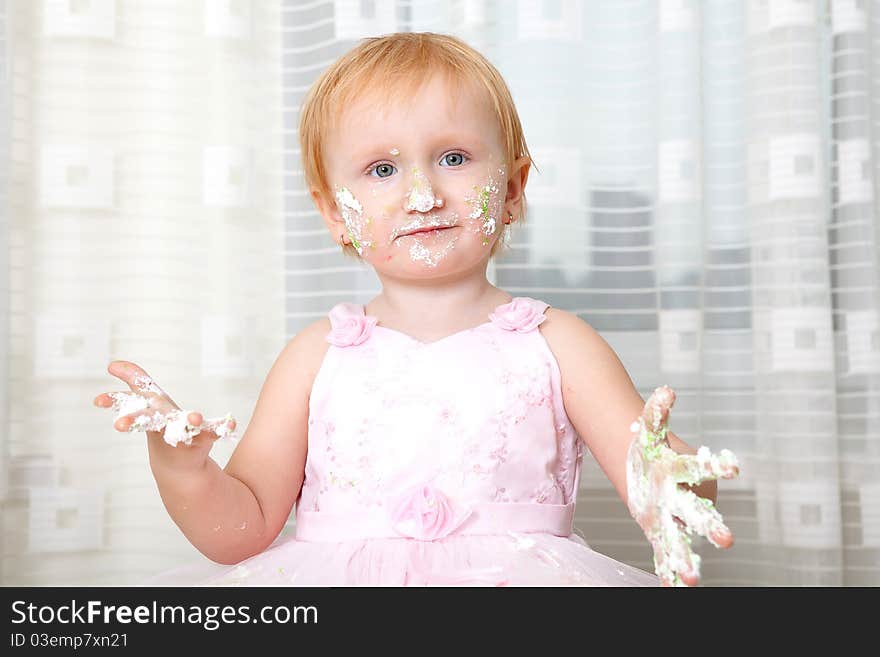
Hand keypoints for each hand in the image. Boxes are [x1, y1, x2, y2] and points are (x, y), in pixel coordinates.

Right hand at [93, 360, 236, 454]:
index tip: (97, 400)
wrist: (178, 467)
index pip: (130, 406)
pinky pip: (215, 432)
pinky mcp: (204, 439)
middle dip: (136, 421)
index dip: (115, 401)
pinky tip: (231, 422)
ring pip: (184, 430)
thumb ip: (135, 381)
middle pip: (150, 422)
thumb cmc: (162, 427)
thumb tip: (113, 363)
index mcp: (150, 416)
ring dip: (189, 423)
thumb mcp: (150, 402)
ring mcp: (184, 435)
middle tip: (119, 424)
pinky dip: (223, 427)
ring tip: (195, 417)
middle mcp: (163, 427)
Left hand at [625, 385, 739, 586]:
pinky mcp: (659, 530)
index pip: (704, 469)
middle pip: (701, 513)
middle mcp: (685, 497)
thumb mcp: (649, 428)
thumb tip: (667, 392)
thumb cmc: (650, 447)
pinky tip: (679, 589)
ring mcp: (672, 516)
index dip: (718, 466)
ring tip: (694, 578)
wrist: (640, 465)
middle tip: (727, 540)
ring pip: (682, 539)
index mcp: (686, 470)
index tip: (734, 466)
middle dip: (712, 526)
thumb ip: (657, 412)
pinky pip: (665, 553)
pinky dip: (671, 574)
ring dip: (688, 559)